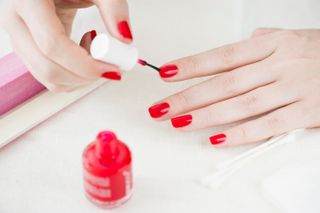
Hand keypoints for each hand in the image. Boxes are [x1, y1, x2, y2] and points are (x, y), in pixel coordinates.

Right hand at [1, 0, 132, 91]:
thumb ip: (113, 7)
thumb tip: (125, 39)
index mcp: (26, 1)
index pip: (52, 45)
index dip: (85, 64)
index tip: (112, 68)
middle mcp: (15, 22)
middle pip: (48, 68)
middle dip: (85, 76)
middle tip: (112, 67)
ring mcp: (18, 38)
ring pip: (47, 77)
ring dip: (80, 77)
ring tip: (97, 51)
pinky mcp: (27, 49)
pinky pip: (48, 75)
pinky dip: (73, 75)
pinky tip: (83, 51)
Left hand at [149, 28, 319, 146]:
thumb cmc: (319, 52)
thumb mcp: (290, 38)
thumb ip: (260, 43)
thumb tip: (235, 47)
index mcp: (271, 45)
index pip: (222, 56)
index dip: (192, 66)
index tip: (166, 74)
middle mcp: (279, 65)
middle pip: (225, 83)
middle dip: (189, 97)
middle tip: (162, 108)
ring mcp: (293, 89)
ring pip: (241, 105)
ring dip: (207, 116)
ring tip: (179, 123)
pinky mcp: (307, 112)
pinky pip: (269, 125)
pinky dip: (241, 133)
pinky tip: (216, 139)